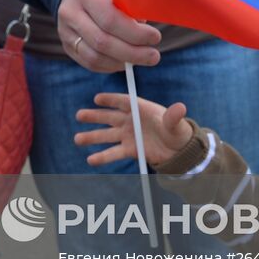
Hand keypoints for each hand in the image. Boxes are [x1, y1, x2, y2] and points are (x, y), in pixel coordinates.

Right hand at [57, 0, 160, 72]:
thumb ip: (131, 4)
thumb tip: (146, 30)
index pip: (110, 19)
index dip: (135, 33)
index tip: (155, 38)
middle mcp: (70, 12)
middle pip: (102, 41)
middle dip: (132, 52)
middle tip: (154, 56)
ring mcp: (65, 31)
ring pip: (95, 56)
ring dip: (122, 62)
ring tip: (141, 60)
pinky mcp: (67, 46)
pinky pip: (90, 63)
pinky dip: (111, 66)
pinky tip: (125, 62)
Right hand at [75, 92, 194, 166]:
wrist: (179, 150)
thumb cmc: (177, 131)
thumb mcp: (176, 124)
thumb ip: (174, 117)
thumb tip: (180, 107)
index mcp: (141, 109)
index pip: (123, 102)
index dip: (110, 100)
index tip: (97, 99)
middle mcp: (131, 121)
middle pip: (110, 117)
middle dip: (94, 116)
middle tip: (79, 115)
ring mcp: (128, 135)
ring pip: (107, 135)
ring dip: (92, 137)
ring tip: (78, 139)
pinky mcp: (130, 150)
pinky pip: (114, 152)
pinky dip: (102, 156)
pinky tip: (91, 159)